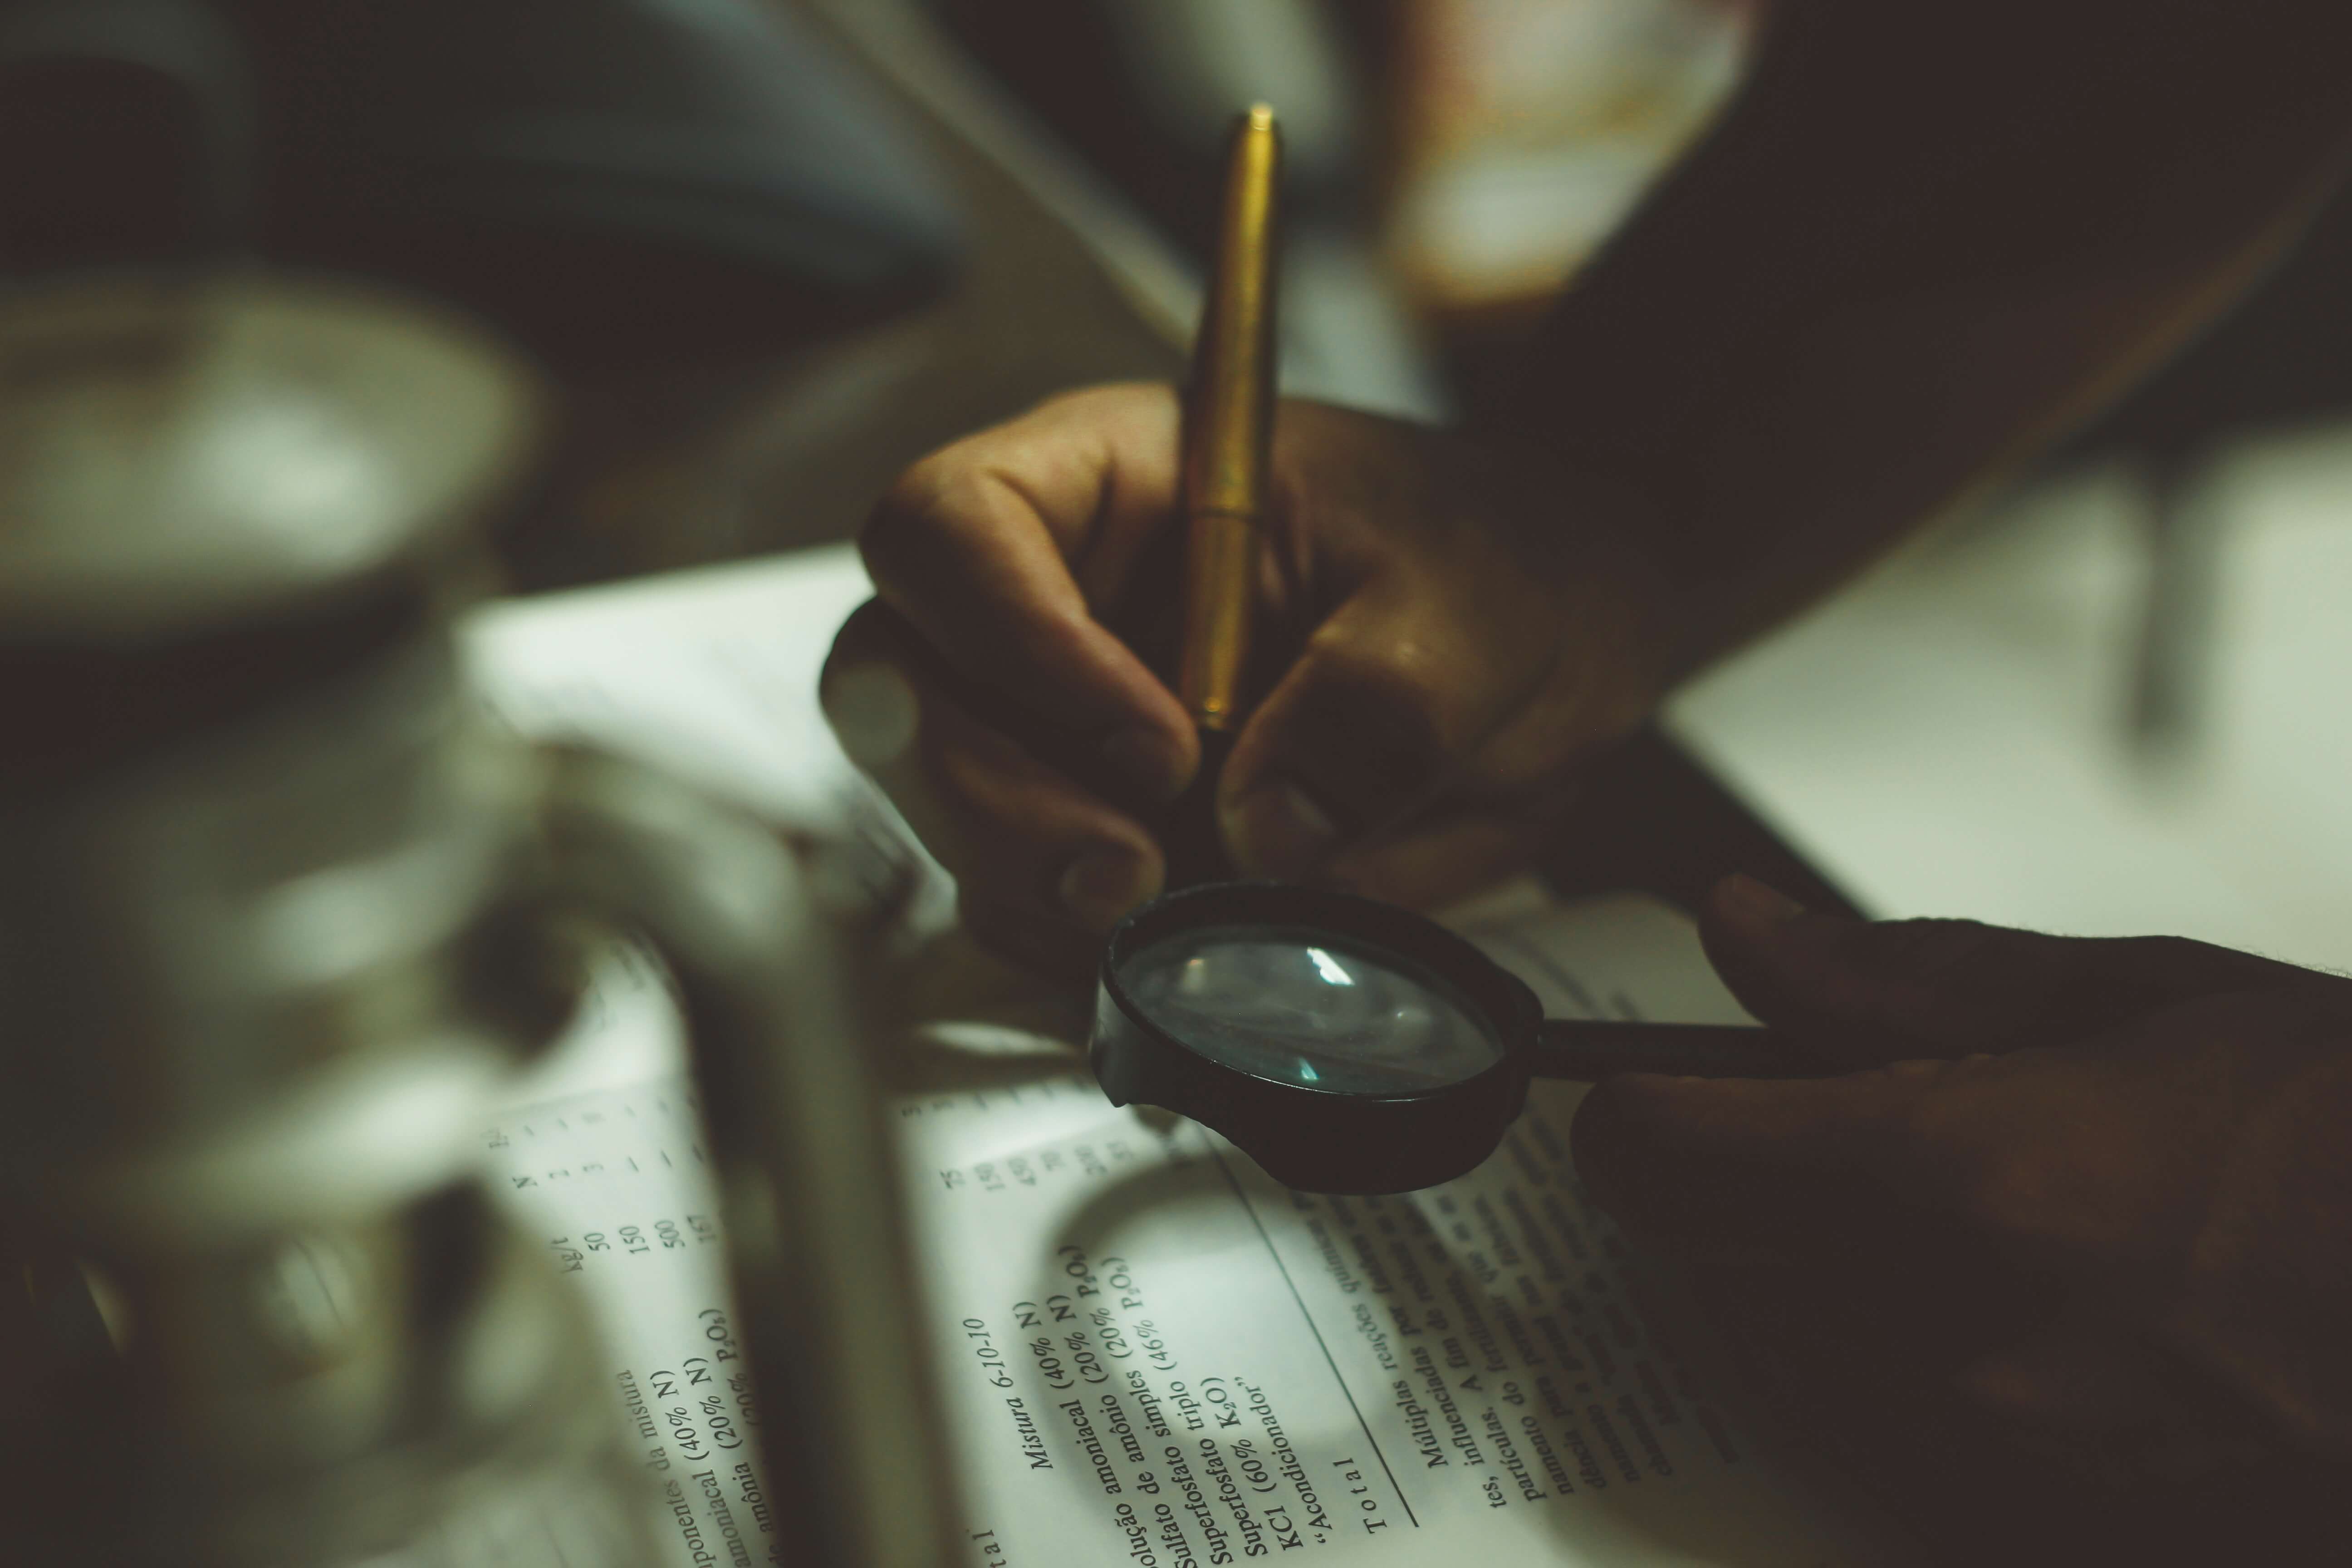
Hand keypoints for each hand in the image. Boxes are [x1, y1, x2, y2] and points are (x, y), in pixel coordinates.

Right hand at [821, 383, 1680, 972]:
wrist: (1547, 642)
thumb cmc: (1497, 568)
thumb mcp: (1474, 611)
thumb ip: (1380, 704)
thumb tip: (1268, 829)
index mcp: (1117, 479)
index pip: (952, 526)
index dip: (1007, 639)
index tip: (1154, 745)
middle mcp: (1054, 593)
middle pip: (898, 679)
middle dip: (988, 796)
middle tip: (1127, 872)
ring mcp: (1056, 715)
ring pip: (935, 802)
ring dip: (1023, 882)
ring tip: (1165, 913)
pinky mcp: (1092, 822)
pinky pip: (1016, 895)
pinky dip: (1068, 944)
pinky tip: (1168, 948)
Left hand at [1572, 877, 2351, 1561]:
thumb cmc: (2345, 1131)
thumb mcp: (2138, 1003)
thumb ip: (1904, 980)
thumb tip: (1744, 931)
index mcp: (1962, 1174)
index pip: (1670, 1149)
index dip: (1630, 1108)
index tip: (1643, 1087)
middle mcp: (1959, 1327)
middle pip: (1710, 1253)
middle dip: (1729, 1182)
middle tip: (1826, 1127)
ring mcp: (2009, 1443)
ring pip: (1797, 1342)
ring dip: (1820, 1268)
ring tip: (1970, 1209)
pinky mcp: (2058, 1517)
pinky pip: (1902, 1426)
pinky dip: (1910, 1354)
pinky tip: (2024, 1298)